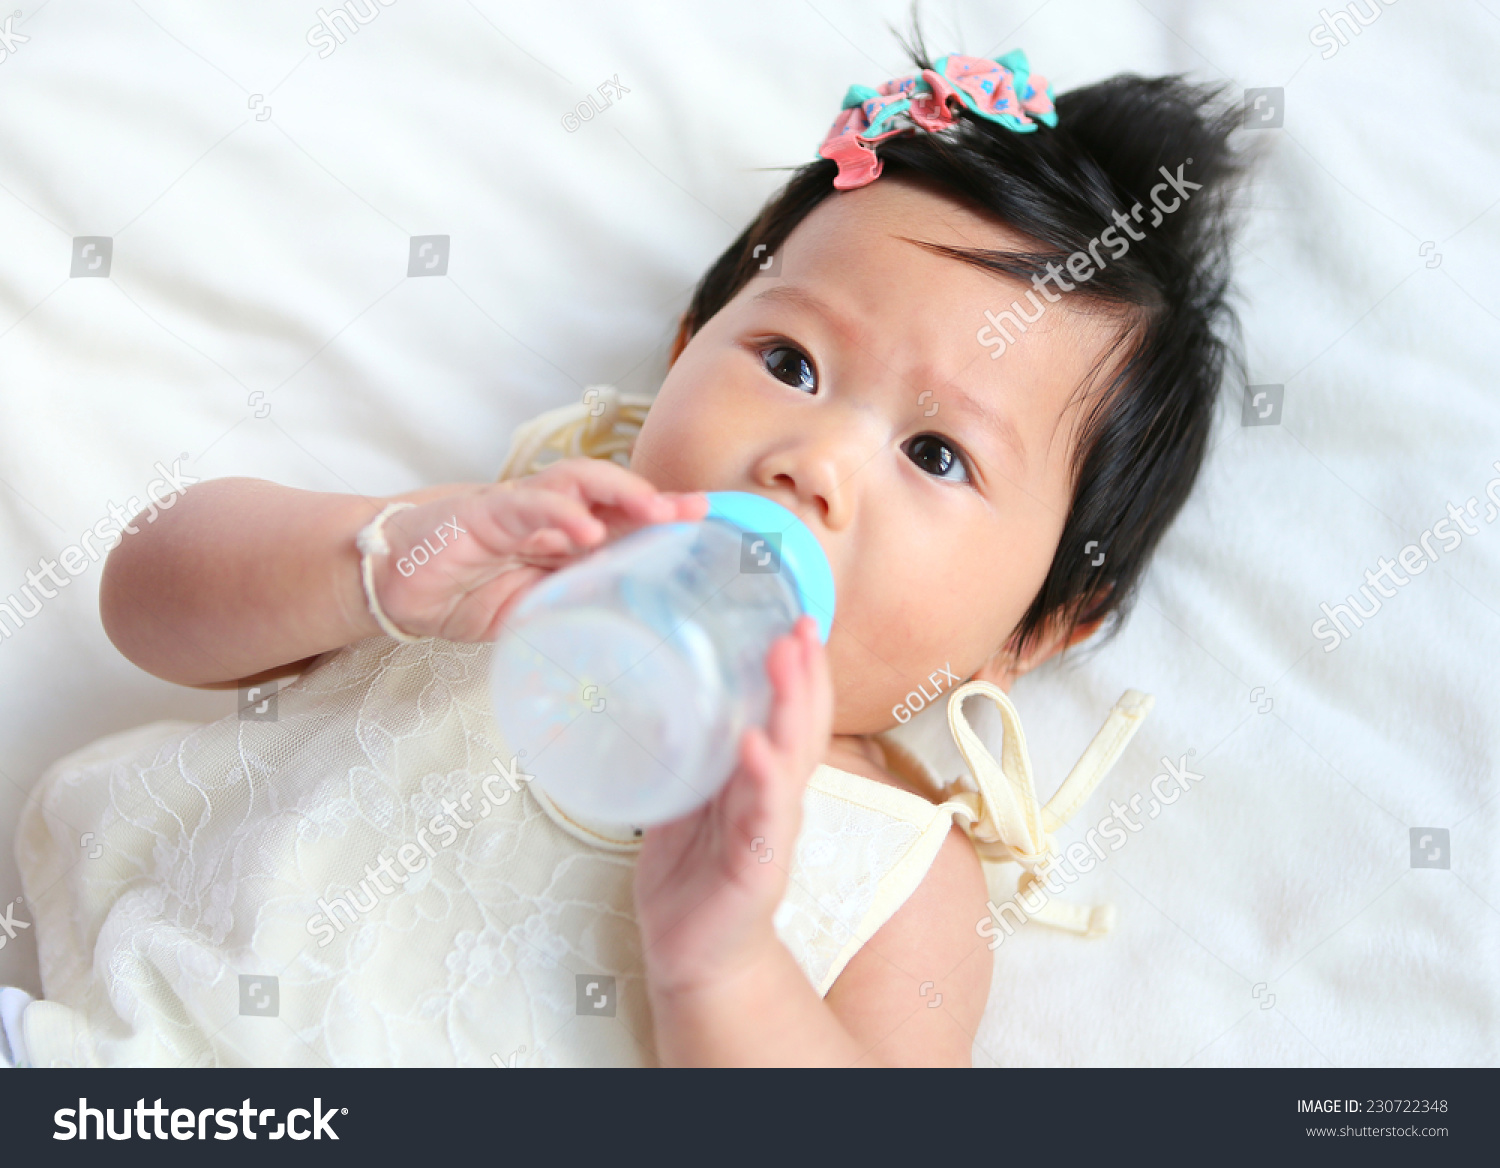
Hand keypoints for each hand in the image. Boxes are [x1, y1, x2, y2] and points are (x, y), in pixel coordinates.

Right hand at [366, 458, 706, 640]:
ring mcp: (518, 508)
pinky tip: (585, 528)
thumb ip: (571, 616)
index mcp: (566, 537)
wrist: (394, 582)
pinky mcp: (482, 514)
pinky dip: (557, 514)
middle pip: (614, 496)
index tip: (709, 529)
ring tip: (655, 511)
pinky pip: (525, 507)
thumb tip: (625, 648)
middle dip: (657, 502)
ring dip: (620, 495)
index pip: (626, 521)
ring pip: (577, 487)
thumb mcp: (531, 613)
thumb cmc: (466, 592)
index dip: (666, 521)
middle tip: (695, 513)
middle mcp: (550, 514)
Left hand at [634, 615, 833, 995]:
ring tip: (787, 664)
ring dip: (791, 710)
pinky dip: (763, 781)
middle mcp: (774, 799)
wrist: (694, 957)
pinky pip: (763, 820)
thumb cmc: (692, 878)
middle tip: (802, 627)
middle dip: (805, 676)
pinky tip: (757, 748)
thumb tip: (649, 694)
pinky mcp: (756, 869)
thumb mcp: (684, 800)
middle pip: (801, 728)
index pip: (793, 715)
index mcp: (760, 780)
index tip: (801, 620)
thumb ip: (683, 756)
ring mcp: (770, 832)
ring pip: (789, 762)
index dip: (802, 670)